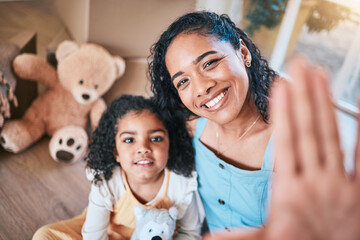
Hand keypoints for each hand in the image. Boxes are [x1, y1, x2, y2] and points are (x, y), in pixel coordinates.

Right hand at [203, 57, 359, 239]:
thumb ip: (236, 238)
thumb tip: (205, 239)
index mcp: (290, 191)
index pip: (287, 143)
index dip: (284, 112)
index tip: (281, 85)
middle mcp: (316, 182)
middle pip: (308, 131)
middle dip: (302, 95)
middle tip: (299, 65)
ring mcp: (341, 183)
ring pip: (332, 136)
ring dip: (324, 102)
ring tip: (319, 74)